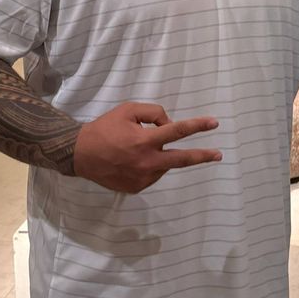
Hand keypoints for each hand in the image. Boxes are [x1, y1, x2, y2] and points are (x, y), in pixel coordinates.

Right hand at [73, 102, 220, 193]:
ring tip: (141, 149)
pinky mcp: (137, 187)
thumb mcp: (128, 110)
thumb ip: (153, 113)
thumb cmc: (105, 128)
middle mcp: (147, 162)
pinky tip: (134, 160)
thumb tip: (169, 124)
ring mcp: (143, 178)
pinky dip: (151, 165)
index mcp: (145, 140)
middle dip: (203, 156)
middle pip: (182, 159)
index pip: (178, 131)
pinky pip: (153, 174)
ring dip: (162, 156)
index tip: (214, 123)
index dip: (198, 126)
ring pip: (165, 165)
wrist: (80, 154)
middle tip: (218, 154)